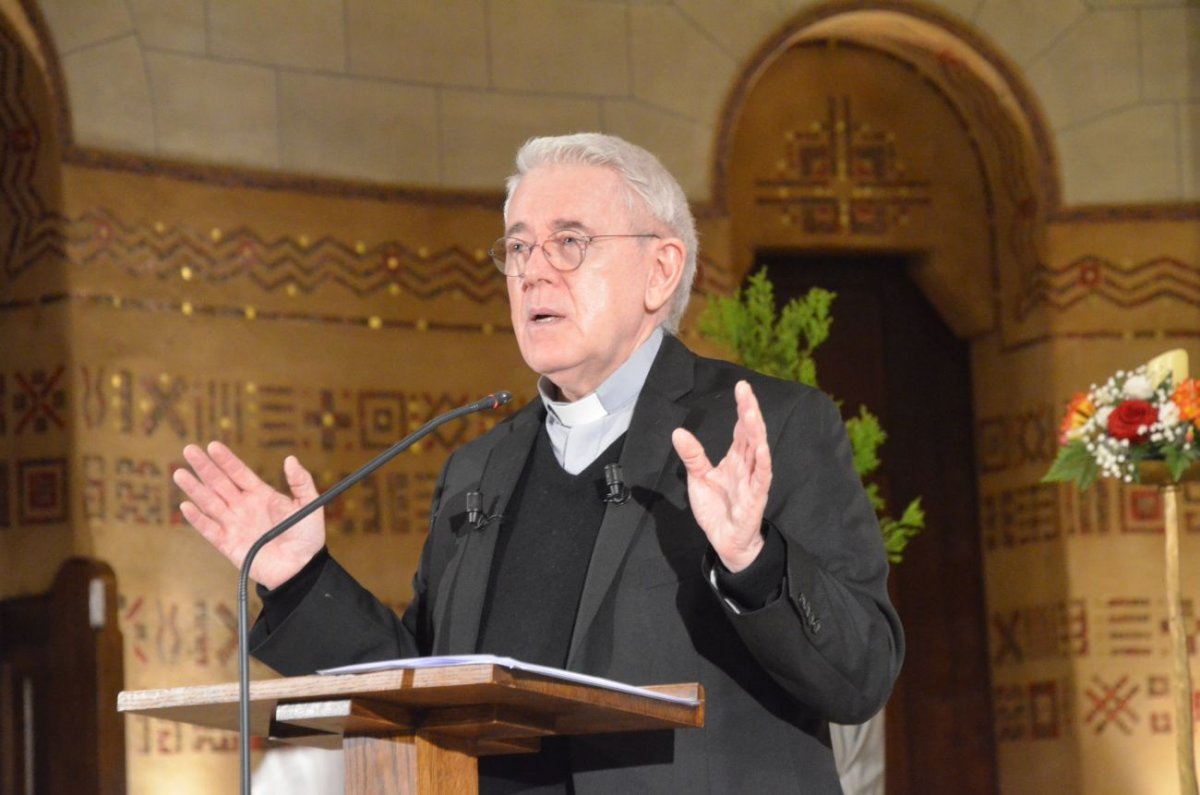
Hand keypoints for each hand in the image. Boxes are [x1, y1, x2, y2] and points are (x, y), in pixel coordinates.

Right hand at [173, 442, 325, 588]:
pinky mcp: (228, 544)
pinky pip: (209, 530)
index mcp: (261, 495)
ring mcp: (234, 525)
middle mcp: (243, 507)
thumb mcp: (309, 505)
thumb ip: (301, 482)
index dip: (226, 460)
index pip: (239, 473)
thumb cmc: (307, 536)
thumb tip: (290, 459)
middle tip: (189, 449)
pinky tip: (186, 506)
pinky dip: (197, 519)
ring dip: (195, 488)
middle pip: (219, 483)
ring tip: (180, 473)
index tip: (213, 445)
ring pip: (210, 503)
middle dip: (204, 467)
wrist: (302, 568)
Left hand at [671, 380, 771, 571]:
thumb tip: (678, 432)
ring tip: (752, 412)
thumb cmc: (717, 508)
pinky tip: (761, 449)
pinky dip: (762, 463)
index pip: (740, 429)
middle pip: (751, 433)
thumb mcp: (698, 478)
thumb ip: (692, 455)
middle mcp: (747, 465)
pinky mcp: (755, 498)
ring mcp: (753, 480)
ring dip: (756, 432)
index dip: (742, 408)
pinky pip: (762, 478)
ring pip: (758, 451)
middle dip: (749, 411)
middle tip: (746, 390)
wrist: (724, 540)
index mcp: (735, 458)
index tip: (741, 388)